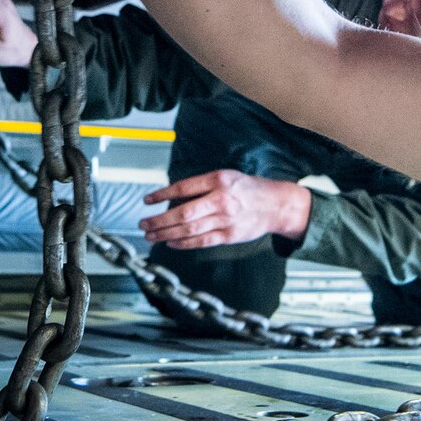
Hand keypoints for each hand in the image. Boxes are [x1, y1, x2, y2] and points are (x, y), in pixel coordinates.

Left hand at [140, 170, 313, 249]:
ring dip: (166, 234)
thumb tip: (172, 197)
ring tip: (151, 235)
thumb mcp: (227, 177)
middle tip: (143, 224)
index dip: (162, 195)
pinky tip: (171, 243)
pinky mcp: (229, 236)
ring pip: (189, 230)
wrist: (276, 204)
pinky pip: (201, 241)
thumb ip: (202, 186)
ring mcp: (226, 220)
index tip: (147, 200)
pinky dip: (183, 243)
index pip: (183, 188)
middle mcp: (221, 200)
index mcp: (219, 180)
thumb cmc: (248, 189)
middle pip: (183, 213)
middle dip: (159, 221)